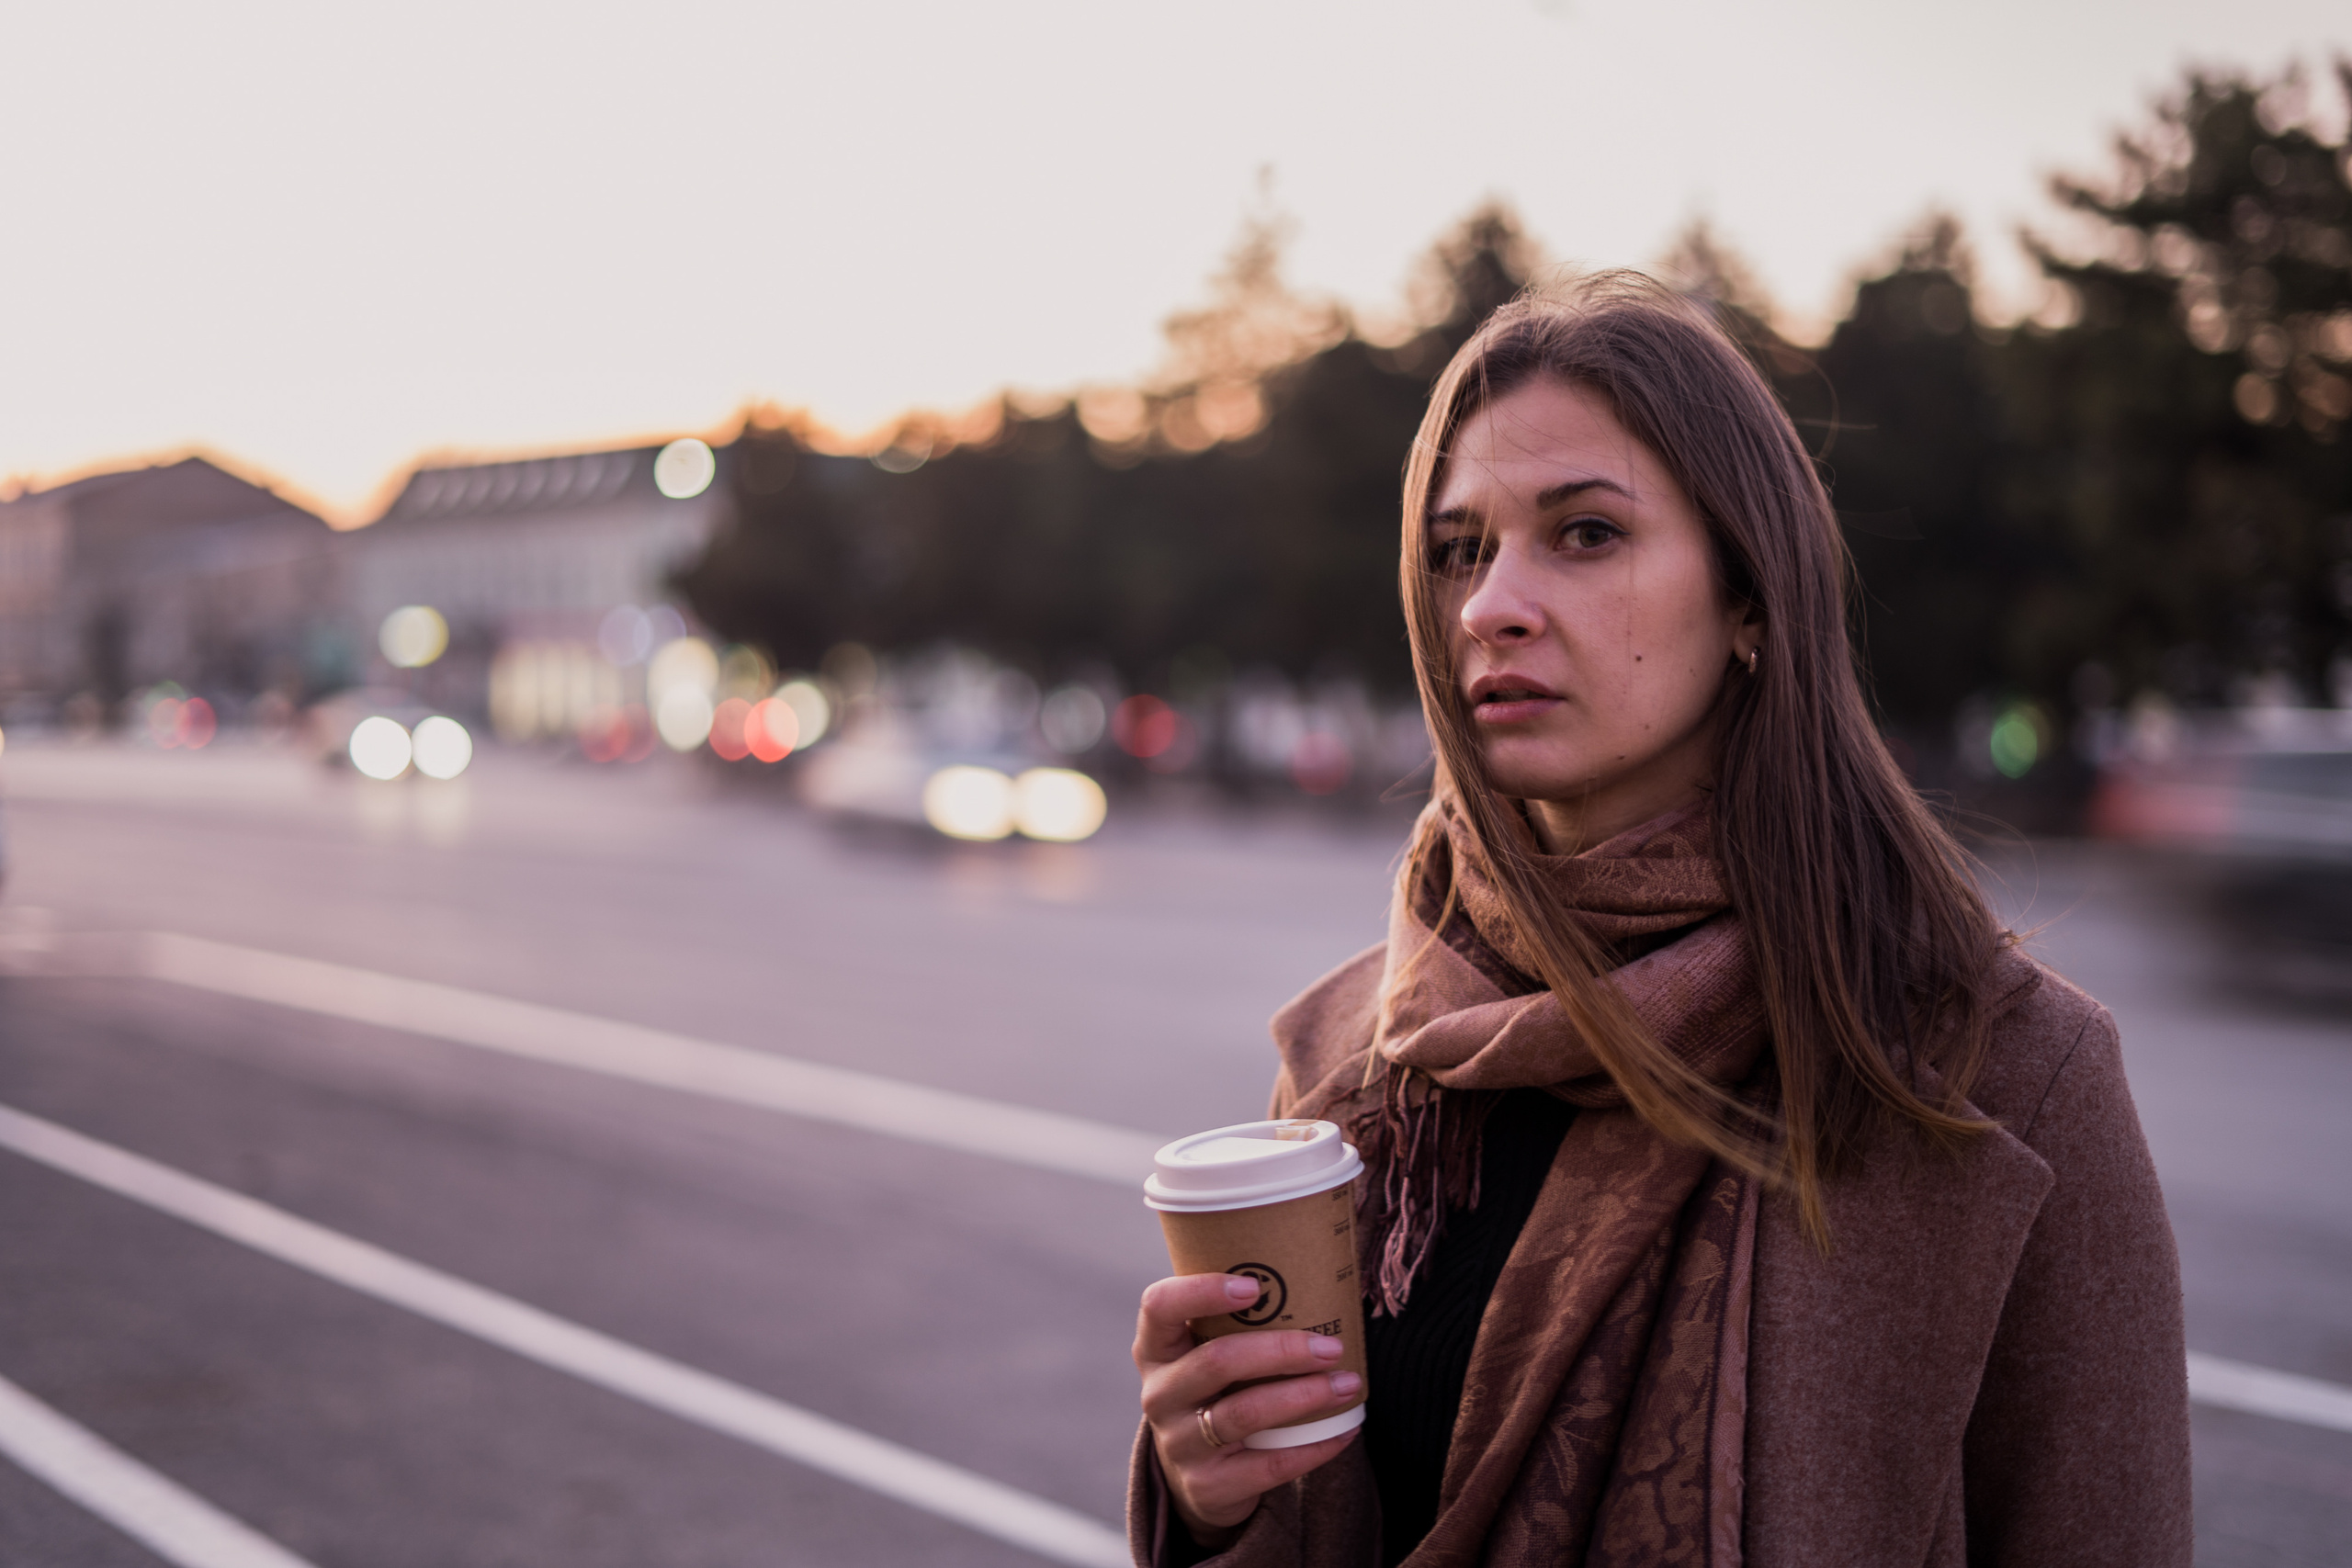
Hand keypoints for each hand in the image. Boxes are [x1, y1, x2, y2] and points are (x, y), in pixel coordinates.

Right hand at [1133, 1273, 1362, 1548]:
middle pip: (1218, 1361)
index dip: (1201, 1292)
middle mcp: (1159, 1394)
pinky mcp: (1208, 1485)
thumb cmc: (1215, 1394)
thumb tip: (1319, 1279)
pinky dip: (1313, 1446)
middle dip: (1281, 1350)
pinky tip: (1344, 1429)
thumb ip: (1235, 1324)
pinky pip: (1269, 1465)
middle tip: (1330, 1346)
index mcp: (1156, 1349)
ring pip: (1246, 1413)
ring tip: (1347, 1383)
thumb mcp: (1205, 1356)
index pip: (1159, 1307)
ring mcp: (1180, 1443)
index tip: (1254, 1287)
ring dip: (1304, 1396)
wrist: (1199, 1477)